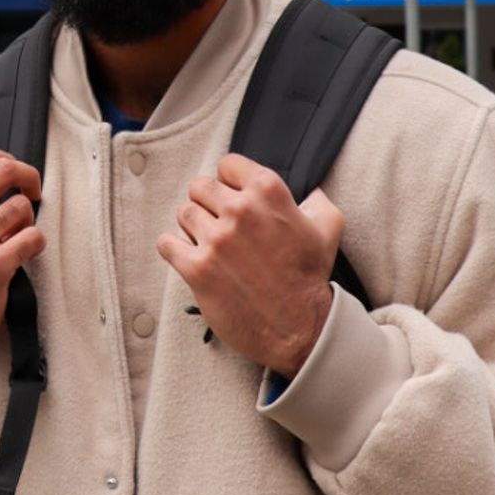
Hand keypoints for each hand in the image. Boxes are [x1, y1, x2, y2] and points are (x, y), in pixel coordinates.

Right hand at [0, 145, 45, 382]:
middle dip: (28, 177)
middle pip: (4, 170)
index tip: (13, 171)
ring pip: (22, 206)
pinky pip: (32, 238)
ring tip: (17, 233)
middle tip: (33, 190)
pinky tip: (23, 252)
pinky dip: (35, 243)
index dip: (5, 158)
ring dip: (27, 219)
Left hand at [157, 155, 344, 378]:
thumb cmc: (311, 279)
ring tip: (209, 244)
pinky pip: (166, 243)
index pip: (228, 164)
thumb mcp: (328, 229)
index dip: (229, 181)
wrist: (301, 329)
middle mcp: (240, 211)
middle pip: (200, 186)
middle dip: (208, 203)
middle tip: (219, 223)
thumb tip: (307, 190)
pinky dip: (174, 249)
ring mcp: (216, 240)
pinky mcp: (197, 269)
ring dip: (193, 227)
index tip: (232, 197)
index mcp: (268, 193)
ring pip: (184, 213)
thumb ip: (315, 200)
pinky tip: (189, 257)